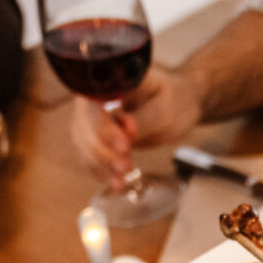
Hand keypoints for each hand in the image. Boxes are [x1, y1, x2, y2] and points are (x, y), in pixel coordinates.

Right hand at [70, 65, 203, 190]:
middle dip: (101, 151)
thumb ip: (144, 120)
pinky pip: (89, 154)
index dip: (103, 127)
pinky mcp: (97, 136)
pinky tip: (115, 183)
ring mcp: (92, 116)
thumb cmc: (174, 100)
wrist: (178, 104)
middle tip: (125, 167)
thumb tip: (125, 132)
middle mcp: (93, 96)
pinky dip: (100, 171)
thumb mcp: (165, 110)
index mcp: (109, 80)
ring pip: (83, 143)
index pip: (94, 104)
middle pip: (83, 125)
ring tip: (121, 181)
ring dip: (100, 165)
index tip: (124, 146)